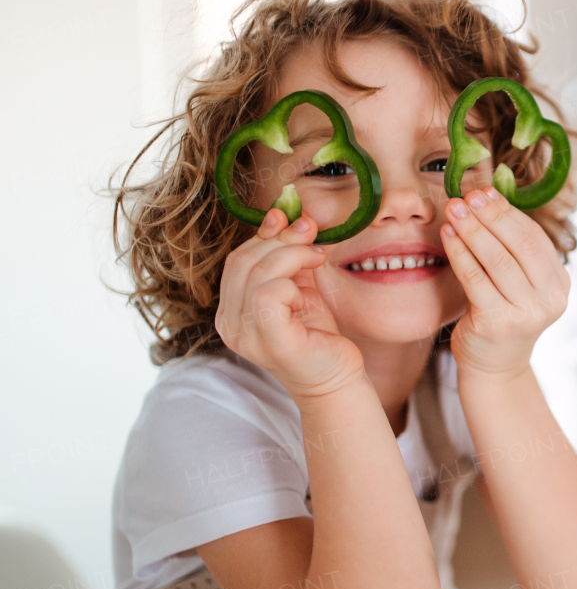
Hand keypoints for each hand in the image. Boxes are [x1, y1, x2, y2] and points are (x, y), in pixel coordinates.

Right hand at [214, 209, 363, 397]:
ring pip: (257, 273)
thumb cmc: (316, 333)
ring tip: (317, 259)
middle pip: (244, 261)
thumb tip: (287, 211)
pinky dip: (290, 284)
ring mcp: (244, 335)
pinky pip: (268, 295)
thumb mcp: (298, 284)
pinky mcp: (267, 340)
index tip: (292, 218)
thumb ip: (288, 254)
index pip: (238, 259)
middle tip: (312, 234)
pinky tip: (305, 296)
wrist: (335, 376)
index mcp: (231, 309)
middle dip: (281, 240)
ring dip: (292, 256)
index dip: (264, 233)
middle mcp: (229, 323)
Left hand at [442, 187, 569, 378]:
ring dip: (473, 230)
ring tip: (453, 209)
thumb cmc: (501, 317)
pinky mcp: (498, 323)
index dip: (509, 212)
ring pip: (497, 260)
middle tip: (468, 196)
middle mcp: (550, 299)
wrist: (494, 367)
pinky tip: (447, 236)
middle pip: (520, 245)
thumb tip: (489, 199)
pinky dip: (460, 253)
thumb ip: (513, 251)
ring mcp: (527, 313)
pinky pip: (475, 278)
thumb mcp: (519, 285)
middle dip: (491, 216)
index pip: (535, 238)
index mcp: (559, 284)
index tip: (486, 191)